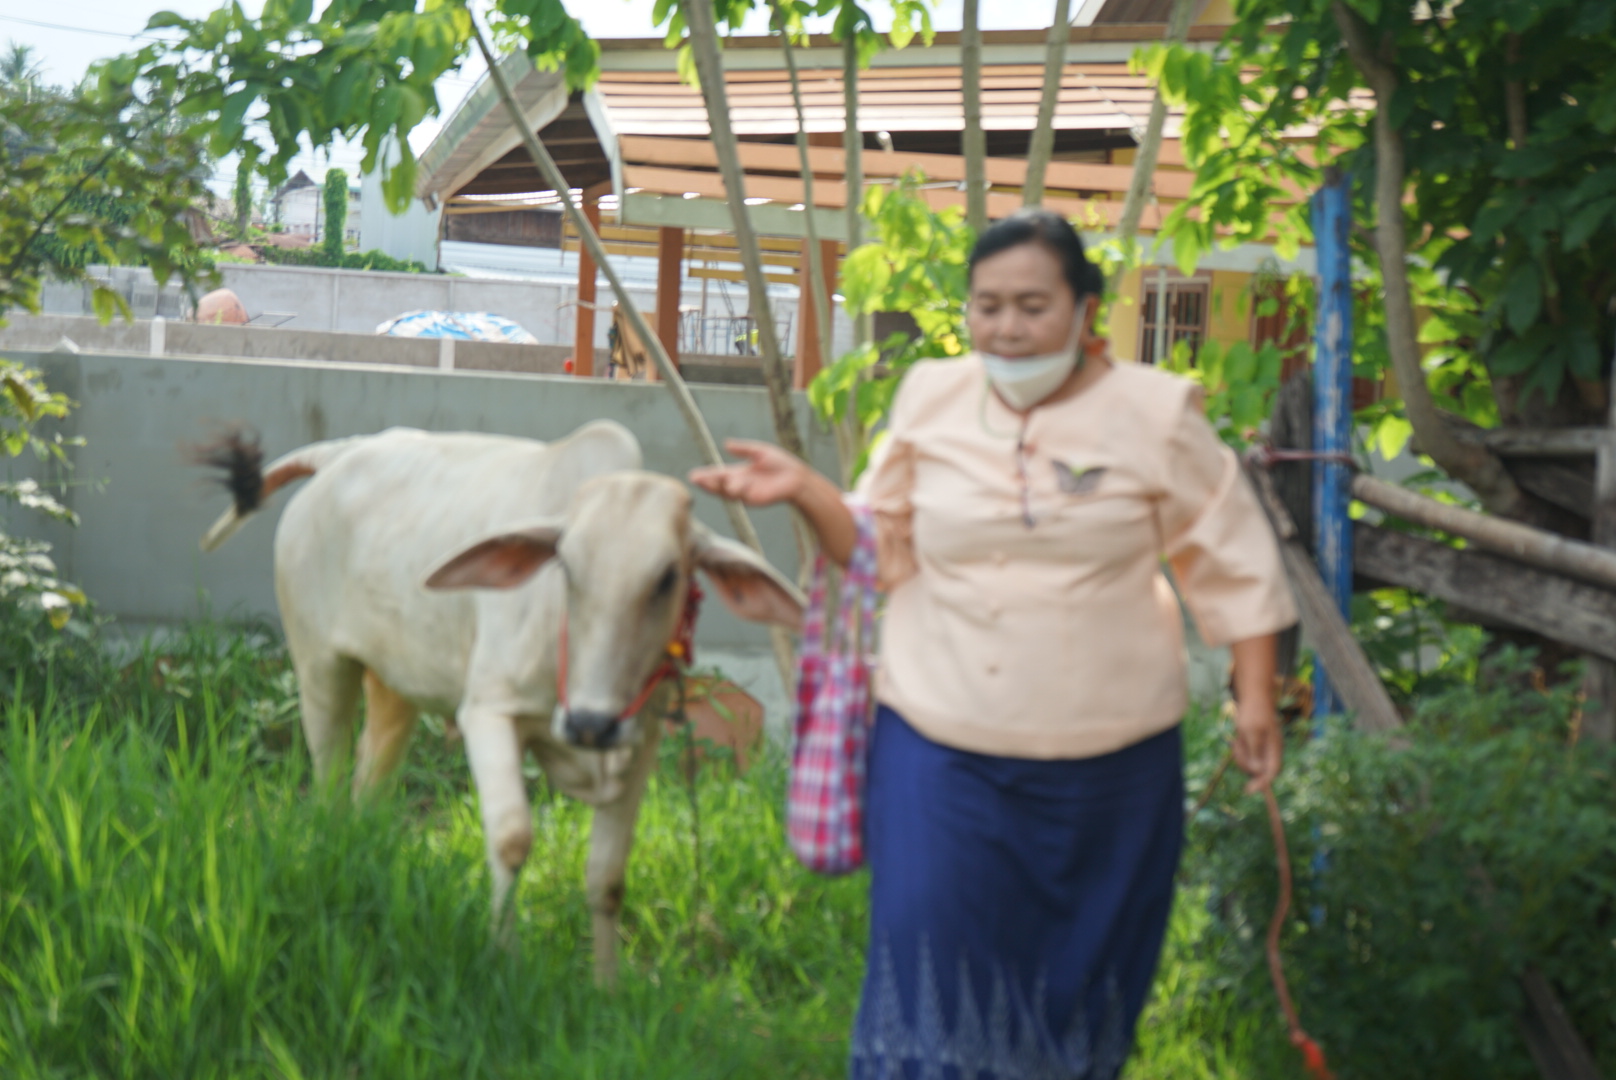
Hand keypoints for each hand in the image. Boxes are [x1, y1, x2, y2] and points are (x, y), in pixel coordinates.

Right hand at [688, 439, 806, 508]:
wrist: (797, 477)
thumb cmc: (781, 464)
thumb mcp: (759, 451)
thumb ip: (743, 448)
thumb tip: (726, 443)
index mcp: (739, 474)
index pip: (719, 475)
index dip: (706, 475)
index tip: (693, 474)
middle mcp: (740, 485)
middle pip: (718, 486)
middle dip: (706, 483)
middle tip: (695, 479)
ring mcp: (747, 494)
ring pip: (727, 492)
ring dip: (717, 486)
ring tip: (707, 480)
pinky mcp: (755, 499)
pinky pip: (742, 494)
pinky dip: (737, 488)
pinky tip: (732, 483)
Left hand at [1231, 697, 1282, 793]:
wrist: (1253, 697)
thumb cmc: (1253, 712)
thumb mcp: (1251, 731)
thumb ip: (1254, 751)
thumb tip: (1256, 771)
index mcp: (1274, 749)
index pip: (1271, 773)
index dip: (1262, 783)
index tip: (1248, 791)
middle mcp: (1270, 751)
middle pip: (1257, 771)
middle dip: (1244, 763)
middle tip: (1238, 745)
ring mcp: (1263, 748)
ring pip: (1249, 763)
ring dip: (1240, 754)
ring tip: (1238, 738)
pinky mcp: (1255, 745)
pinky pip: (1245, 755)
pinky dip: (1239, 749)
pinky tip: (1238, 737)